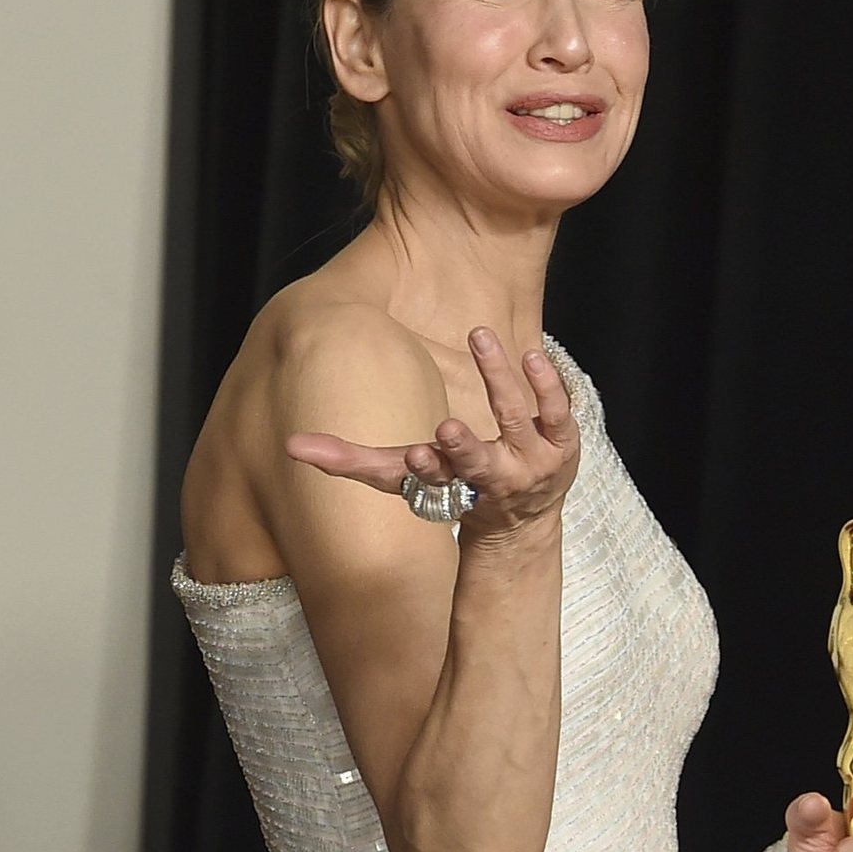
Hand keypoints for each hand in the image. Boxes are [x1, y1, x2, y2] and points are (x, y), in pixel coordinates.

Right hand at [285, 327, 579, 532]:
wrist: (524, 514)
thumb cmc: (451, 486)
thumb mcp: (403, 478)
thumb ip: (349, 462)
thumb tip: (290, 446)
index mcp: (451, 487)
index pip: (434, 480)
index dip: (424, 469)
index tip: (413, 455)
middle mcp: (494, 478)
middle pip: (477, 462)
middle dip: (463, 450)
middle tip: (446, 431)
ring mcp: (532, 459)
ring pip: (516, 418)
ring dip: (499, 381)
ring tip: (479, 336)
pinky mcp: (562, 439)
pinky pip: (558, 409)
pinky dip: (545, 383)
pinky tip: (531, 353)